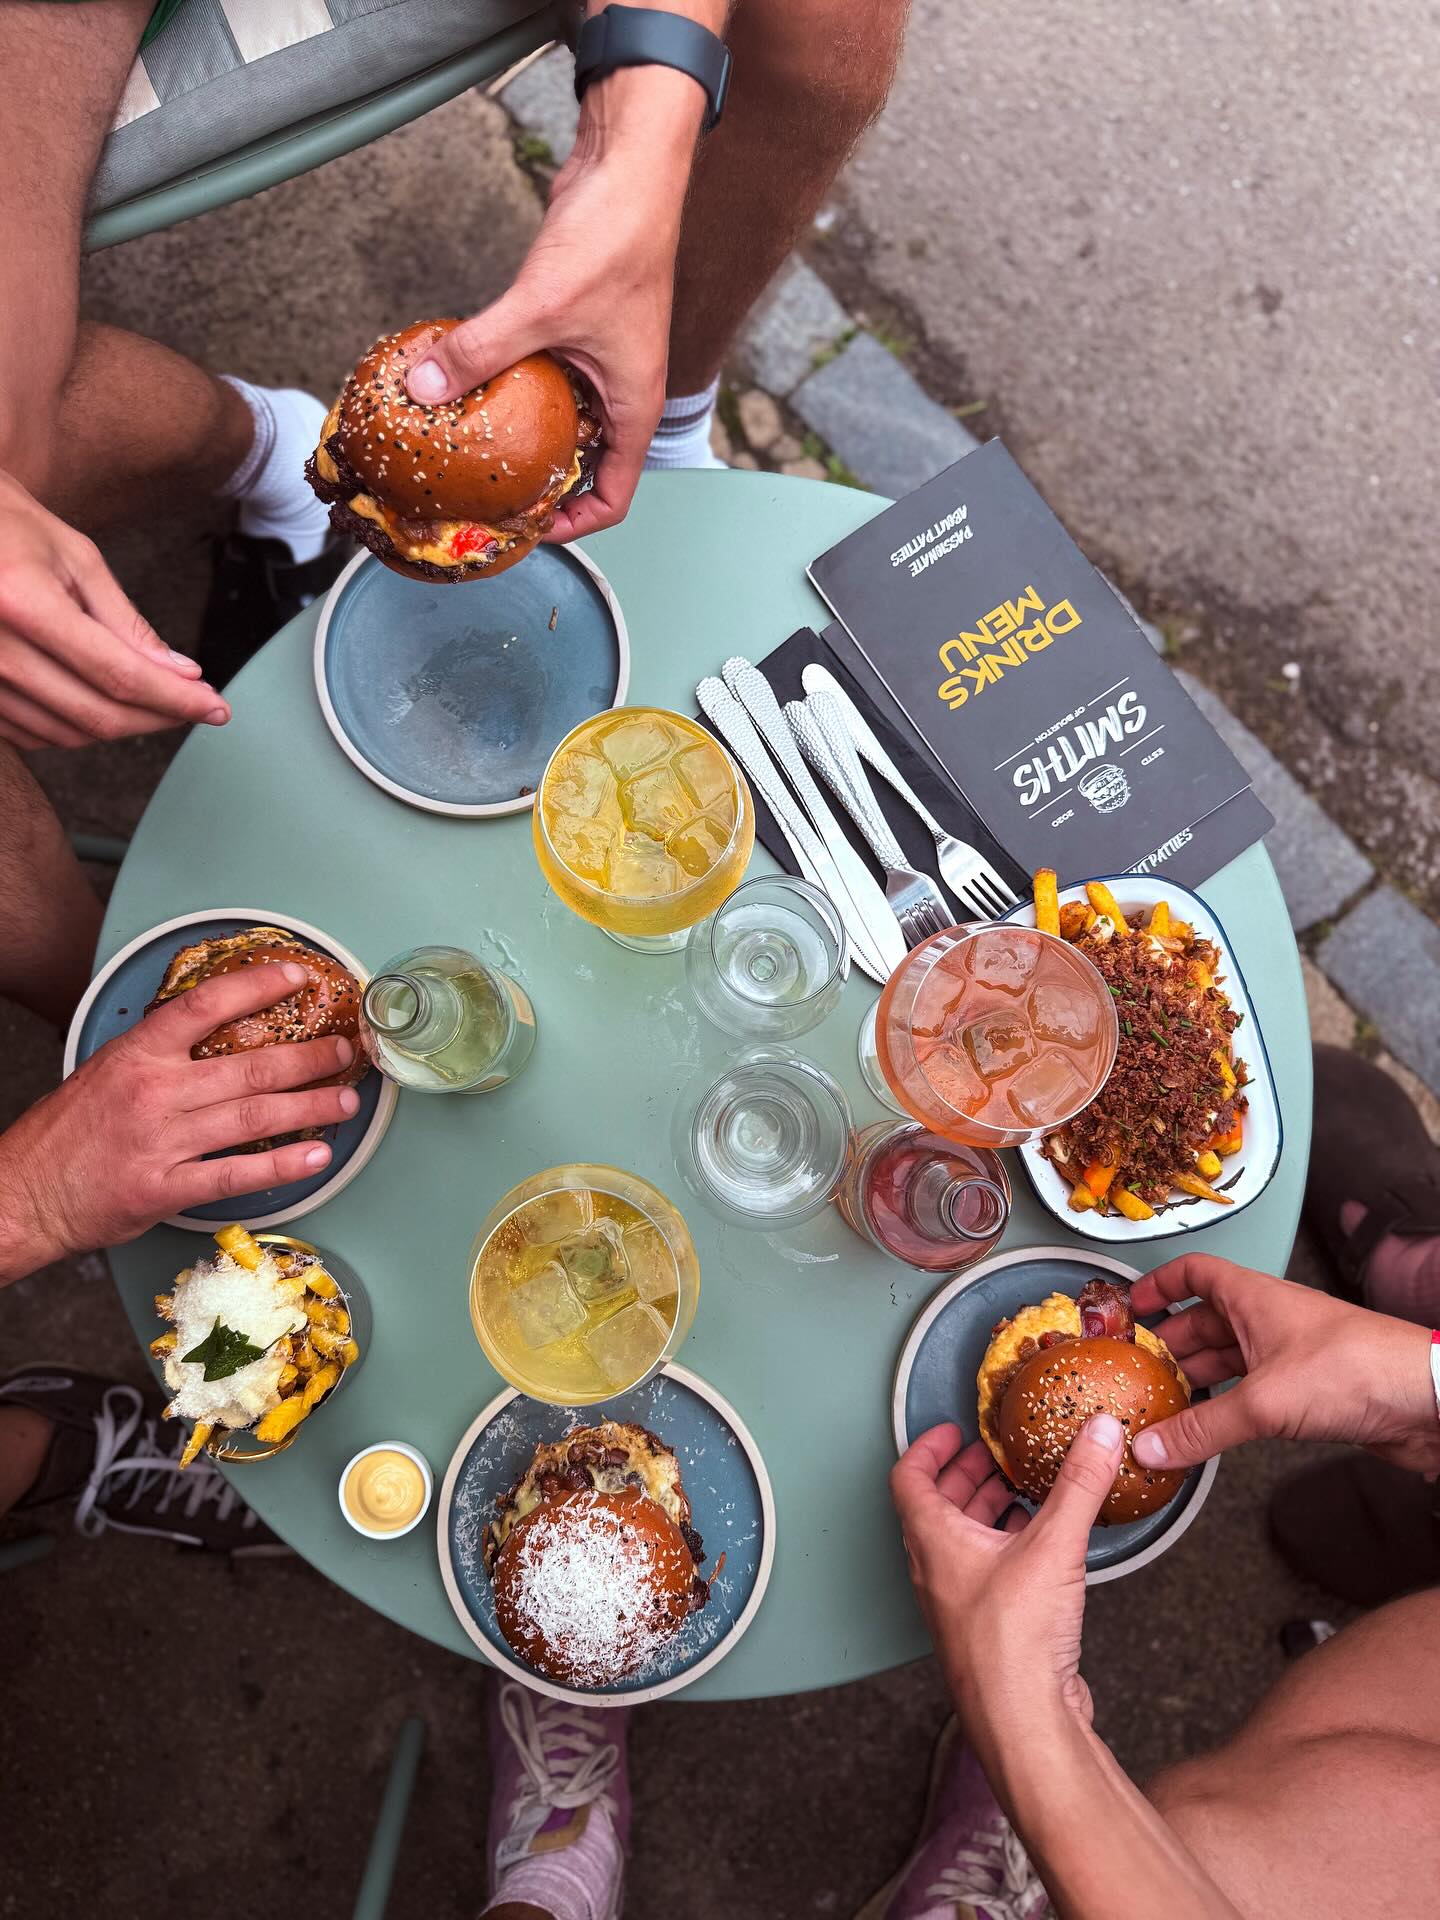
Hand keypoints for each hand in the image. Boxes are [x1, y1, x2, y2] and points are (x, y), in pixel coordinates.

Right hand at [0, 469, 229, 747]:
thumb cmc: (10, 527)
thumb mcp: (76, 558)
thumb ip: (128, 622)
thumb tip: (181, 674)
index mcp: (23, 604)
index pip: (118, 674)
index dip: (174, 699)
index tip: (216, 707)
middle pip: (96, 715)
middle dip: (158, 718)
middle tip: (196, 706)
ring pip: (67, 734)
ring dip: (121, 725)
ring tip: (153, 699)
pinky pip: (34, 735)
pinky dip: (78, 727)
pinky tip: (103, 702)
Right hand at [0, 963, 359, 1281]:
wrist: (22, 1194)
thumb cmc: (65, 1134)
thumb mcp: (105, 1071)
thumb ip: (158, 1054)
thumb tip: (213, 1032)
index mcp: (138, 1055)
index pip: (206, 1006)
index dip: (257, 986)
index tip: (296, 978)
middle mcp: (154, 1093)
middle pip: (250, 1065)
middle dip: (309, 1058)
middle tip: (344, 1052)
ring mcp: (161, 1142)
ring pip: (254, 1117)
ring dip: (310, 1108)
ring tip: (346, 1101)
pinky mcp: (164, 1189)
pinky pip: (237, 1175)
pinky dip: (283, 1166)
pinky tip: (316, 1156)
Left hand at [405, 66, 707, 539]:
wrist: (631, 167)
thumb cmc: (616, 239)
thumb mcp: (540, 308)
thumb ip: (480, 352)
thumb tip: (423, 386)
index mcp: (634, 408)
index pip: (613, 497)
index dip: (570, 524)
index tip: (525, 527)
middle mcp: (621, 392)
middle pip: (583, 464)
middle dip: (536, 483)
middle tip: (483, 493)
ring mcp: (600, 360)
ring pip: (561, 419)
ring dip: (520, 433)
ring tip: (467, 445)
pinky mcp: (577, 326)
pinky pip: (544, 375)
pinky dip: (511, 385)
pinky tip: (467, 381)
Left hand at [890, 1415, 1125, 1732]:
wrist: (1023, 1722)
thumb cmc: (1014, 1643)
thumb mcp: (1052, 1546)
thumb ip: (1078, 1484)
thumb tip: (1097, 1433)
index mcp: (933, 1543)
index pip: (909, 1479)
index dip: (927, 1449)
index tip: (951, 1431)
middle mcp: (936, 1572)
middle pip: (936, 1509)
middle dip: (964, 1478)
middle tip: (991, 1457)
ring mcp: (958, 1605)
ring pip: (962, 1544)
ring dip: (985, 1513)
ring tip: (1019, 1494)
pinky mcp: (986, 1631)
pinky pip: (986, 1575)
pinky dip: (1005, 1549)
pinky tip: (1038, 1546)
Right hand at [1131, 1255, 1439, 1475]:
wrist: (1426, 1400)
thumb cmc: (1359, 1369)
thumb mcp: (1266, 1401)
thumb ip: (1203, 1429)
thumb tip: (1153, 1446)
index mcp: (1255, 1298)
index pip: (1195, 1273)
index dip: (1160, 1284)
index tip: (1132, 1306)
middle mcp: (1270, 1322)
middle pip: (1206, 1323)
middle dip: (1171, 1347)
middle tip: (1138, 1371)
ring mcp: (1290, 1356)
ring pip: (1229, 1362)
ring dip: (1198, 1382)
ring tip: (1164, 1406)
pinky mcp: (1308, 1392)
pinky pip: (1253, 1395)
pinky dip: (1227, 1410)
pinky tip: (1211, 1432)